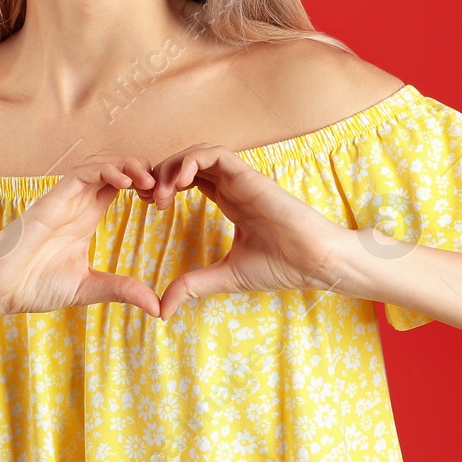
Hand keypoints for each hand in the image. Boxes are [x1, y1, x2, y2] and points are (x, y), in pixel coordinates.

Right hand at [0, 155, 163, 321]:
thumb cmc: (33, 286)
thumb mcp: (88, 288)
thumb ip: (121, 290)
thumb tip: (158, 307)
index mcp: (86, 216)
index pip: (120, 185)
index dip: (145, 183)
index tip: (165, 198)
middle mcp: (77, 202)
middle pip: (114, 167)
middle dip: (142, 168)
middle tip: (165, 185)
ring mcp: (63, 199)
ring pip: (100, 163)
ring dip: (127, 164)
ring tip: (149, 179)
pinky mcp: (50, 201)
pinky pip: (80, 174)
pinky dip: (104, 171)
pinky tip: (125, 182)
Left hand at [147, 143, 349, 320]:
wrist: (313, 263)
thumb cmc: (280, 267)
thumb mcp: (225, 276)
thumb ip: (193, 285)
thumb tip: (162, 308)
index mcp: (230, 201)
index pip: (191, 179)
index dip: (166, 185)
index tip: (151, 205)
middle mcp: (233, 186)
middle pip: (189, 162)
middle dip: (162, 173)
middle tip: (148, 197)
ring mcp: (241, 179)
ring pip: (199, 152)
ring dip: (174, 166)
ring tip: (163, 193)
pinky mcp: (249, 176)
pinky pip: (216, 154)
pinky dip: (192, 161)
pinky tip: (181, 183)